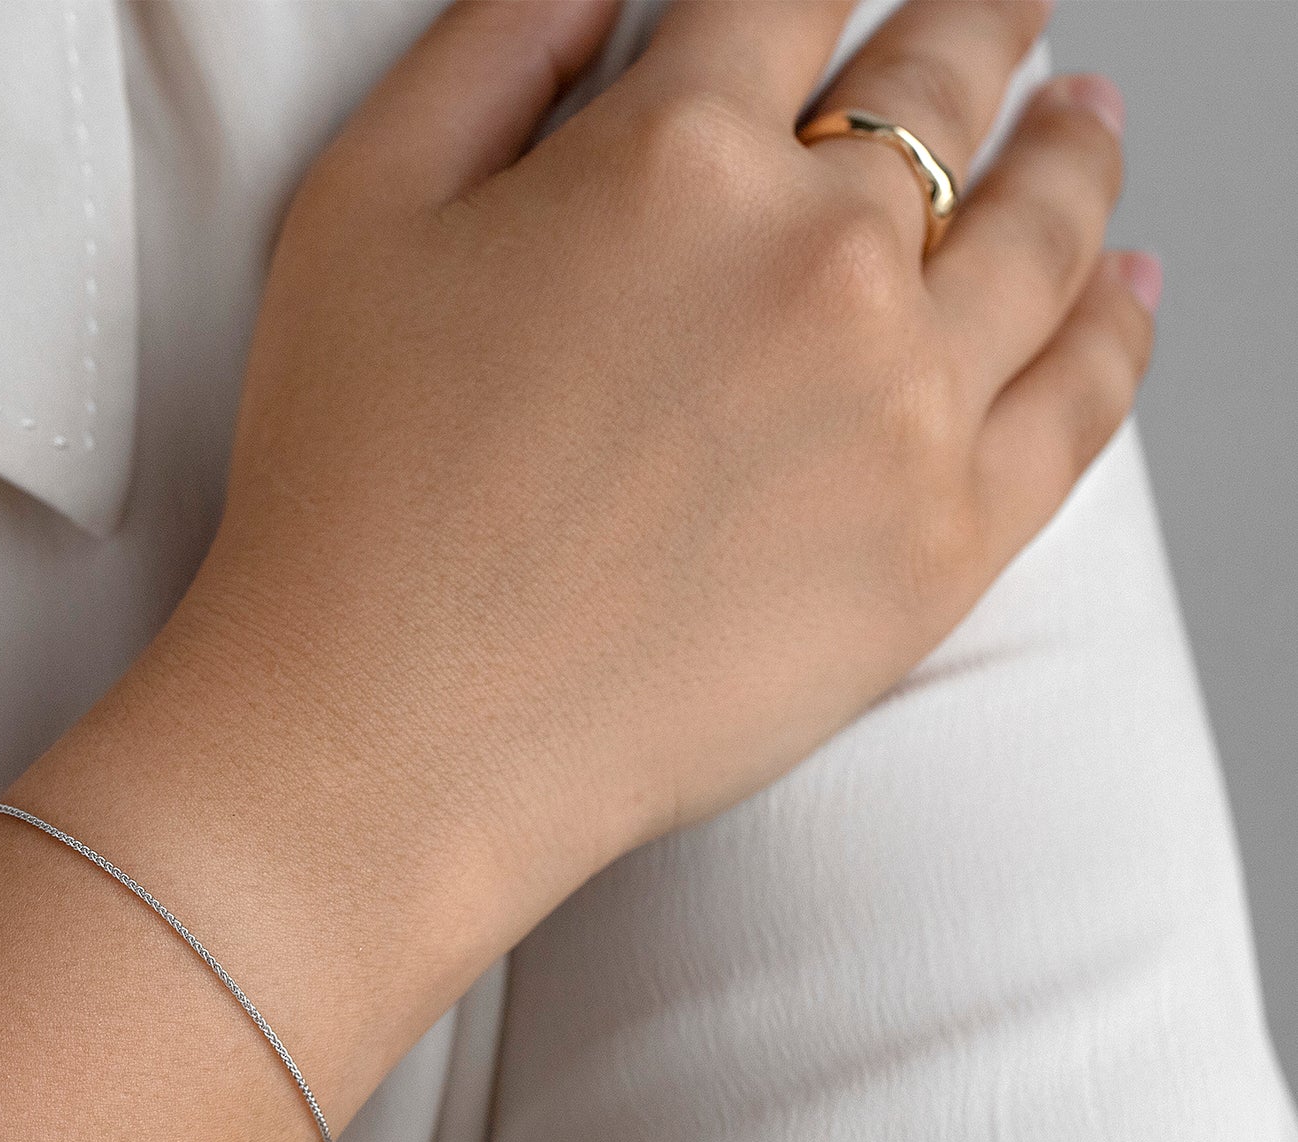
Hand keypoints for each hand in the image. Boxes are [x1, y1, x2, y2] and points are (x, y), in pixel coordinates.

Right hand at [180, 0, 1151, 952]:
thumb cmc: (349, 492)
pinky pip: (1081, 401)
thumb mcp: (356, 213)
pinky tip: (1125, 283)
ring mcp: (902, 401)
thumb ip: (486, 53)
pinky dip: (1120, 325)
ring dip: (1074, 147)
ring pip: (1044, 227)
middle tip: (999, 5)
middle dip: (974, 24)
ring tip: (1085, 117)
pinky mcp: (943, 542)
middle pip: (943, 87)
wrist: (393, 734)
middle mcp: (817, 256)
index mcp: (671, 156)